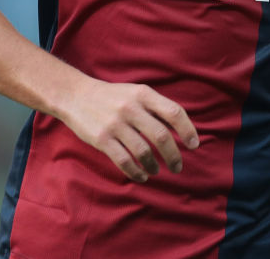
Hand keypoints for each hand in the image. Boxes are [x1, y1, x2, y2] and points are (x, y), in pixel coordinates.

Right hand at [61, 77, 199, 182]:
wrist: (76, 96)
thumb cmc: (113, 97)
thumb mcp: (136, 92)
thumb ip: (157, 107)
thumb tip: (182, 128)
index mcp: (143, 94)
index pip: (174, 112)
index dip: (188, 130)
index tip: (193, 145)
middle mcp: (131, 107)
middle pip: (161, 136)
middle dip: (173, 156)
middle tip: (178, 167)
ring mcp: (115, 123)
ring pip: (144, 152)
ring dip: (154, 166)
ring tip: (156, 171)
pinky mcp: (102, 139)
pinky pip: (124, 161)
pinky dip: (136, 172)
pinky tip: (142, 175)